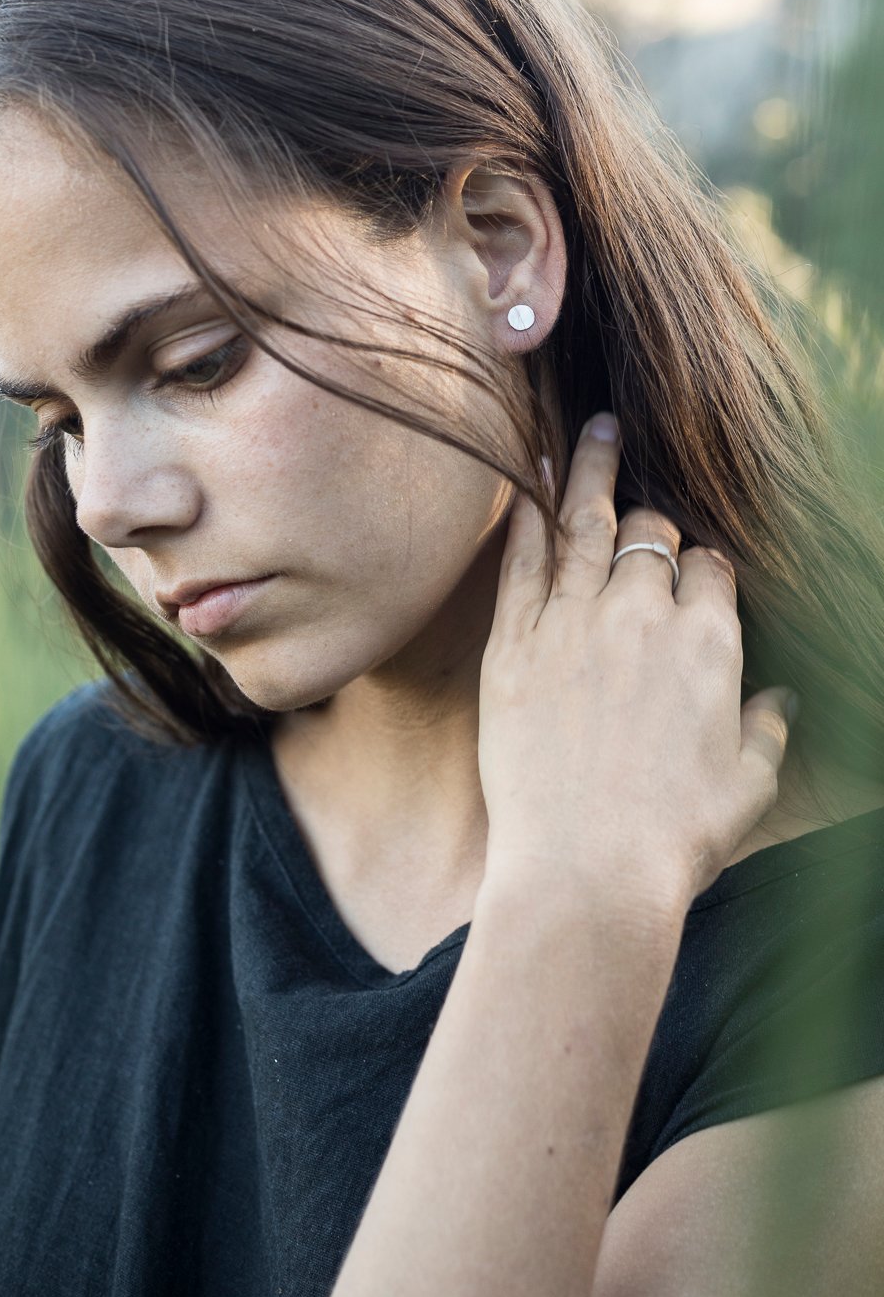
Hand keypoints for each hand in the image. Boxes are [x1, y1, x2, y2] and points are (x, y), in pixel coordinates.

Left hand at [477, 411, 794, 911]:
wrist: (587, 872)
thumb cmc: (675, 839)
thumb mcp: (750, 783)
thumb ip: (768, 727)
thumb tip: (781, 696)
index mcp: (710, 642)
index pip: (711, 567)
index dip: (703, 564)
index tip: (693, 573)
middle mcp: (644, 615)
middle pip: (650, 537)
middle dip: (651, 523)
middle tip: (641, 514)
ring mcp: (574, 622)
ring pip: (586, 521)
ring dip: (591, 466)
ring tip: (594, 425)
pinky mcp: (515, 644)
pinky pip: (522, 559)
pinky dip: (526, 512)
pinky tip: (528, 474)